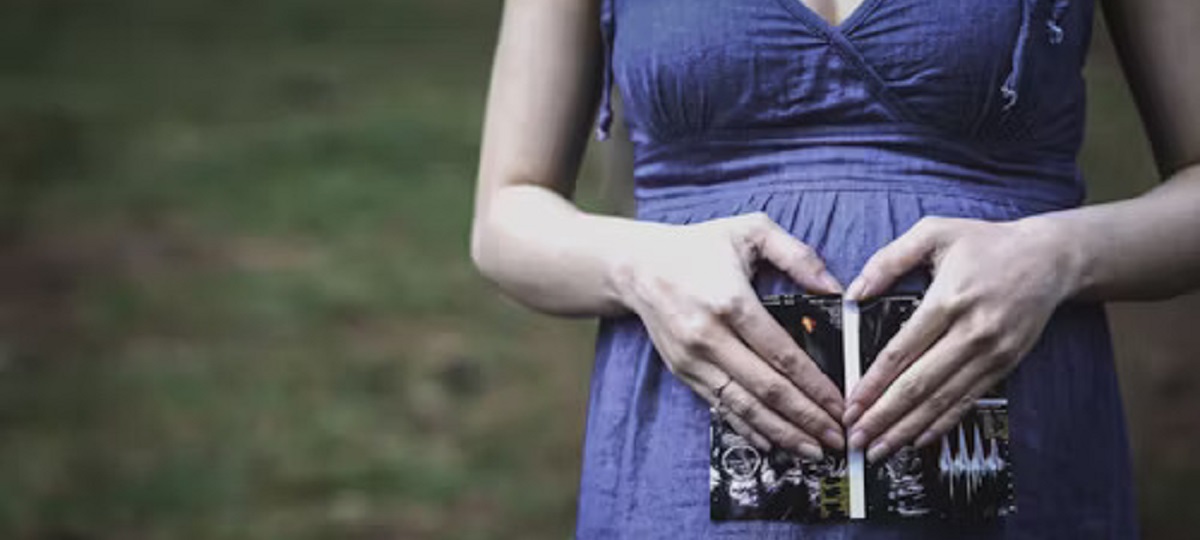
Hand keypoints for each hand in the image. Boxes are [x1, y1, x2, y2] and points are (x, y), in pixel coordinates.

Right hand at [615, 212, 846, 458]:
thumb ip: (798, 255)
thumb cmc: (699, 246)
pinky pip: (720, 407)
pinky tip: (774, 443)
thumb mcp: (751, 230)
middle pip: (766, 389)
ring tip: (813, 449)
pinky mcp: (683, 372)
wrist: (638, 265)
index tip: (841, 405)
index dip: (815, 385)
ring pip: (743, 406)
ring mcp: (693, 359)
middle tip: (837, 438)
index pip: (782, 355)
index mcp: (731, 302)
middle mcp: (709, 336)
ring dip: (782, 432)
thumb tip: (835, 289)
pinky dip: (748, 429)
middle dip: (806, 418)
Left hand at [841, 216, 1077, 462]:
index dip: (874, 382)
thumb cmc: (987, 243)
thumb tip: (854, 292)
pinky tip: (918, 439)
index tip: (851, 403)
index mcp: (949, 300)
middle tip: (856, 437)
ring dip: (907, 428)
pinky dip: (942, 423)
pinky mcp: (1004, 365)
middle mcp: (972, 332)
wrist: (1051, 257)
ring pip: (942, 400)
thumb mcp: (934, 232)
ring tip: (879, 448)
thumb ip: (889, 260)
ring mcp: (991, 353)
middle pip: (919, 384)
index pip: (902, 351)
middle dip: (883, 416)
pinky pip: (967, 400)